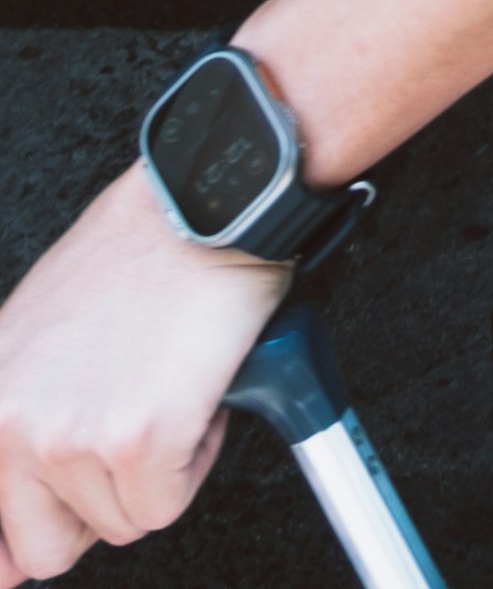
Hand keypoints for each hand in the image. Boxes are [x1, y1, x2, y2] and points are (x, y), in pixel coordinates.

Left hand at [0, 164, 280, 575]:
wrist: (208, 205)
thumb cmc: (142, 250)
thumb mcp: (41, 333)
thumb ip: (19, 424)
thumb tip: (9, 552)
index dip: (19, 548)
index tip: (46, 539)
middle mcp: (13, 423)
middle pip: (46, 549)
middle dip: (98, 505)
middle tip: (128, 438)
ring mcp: (71, 436)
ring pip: (119, 523)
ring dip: (155, 471)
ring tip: (167, 390)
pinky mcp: (139, 439)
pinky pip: (166, 504)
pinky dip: (195, 458)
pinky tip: (194, 394)